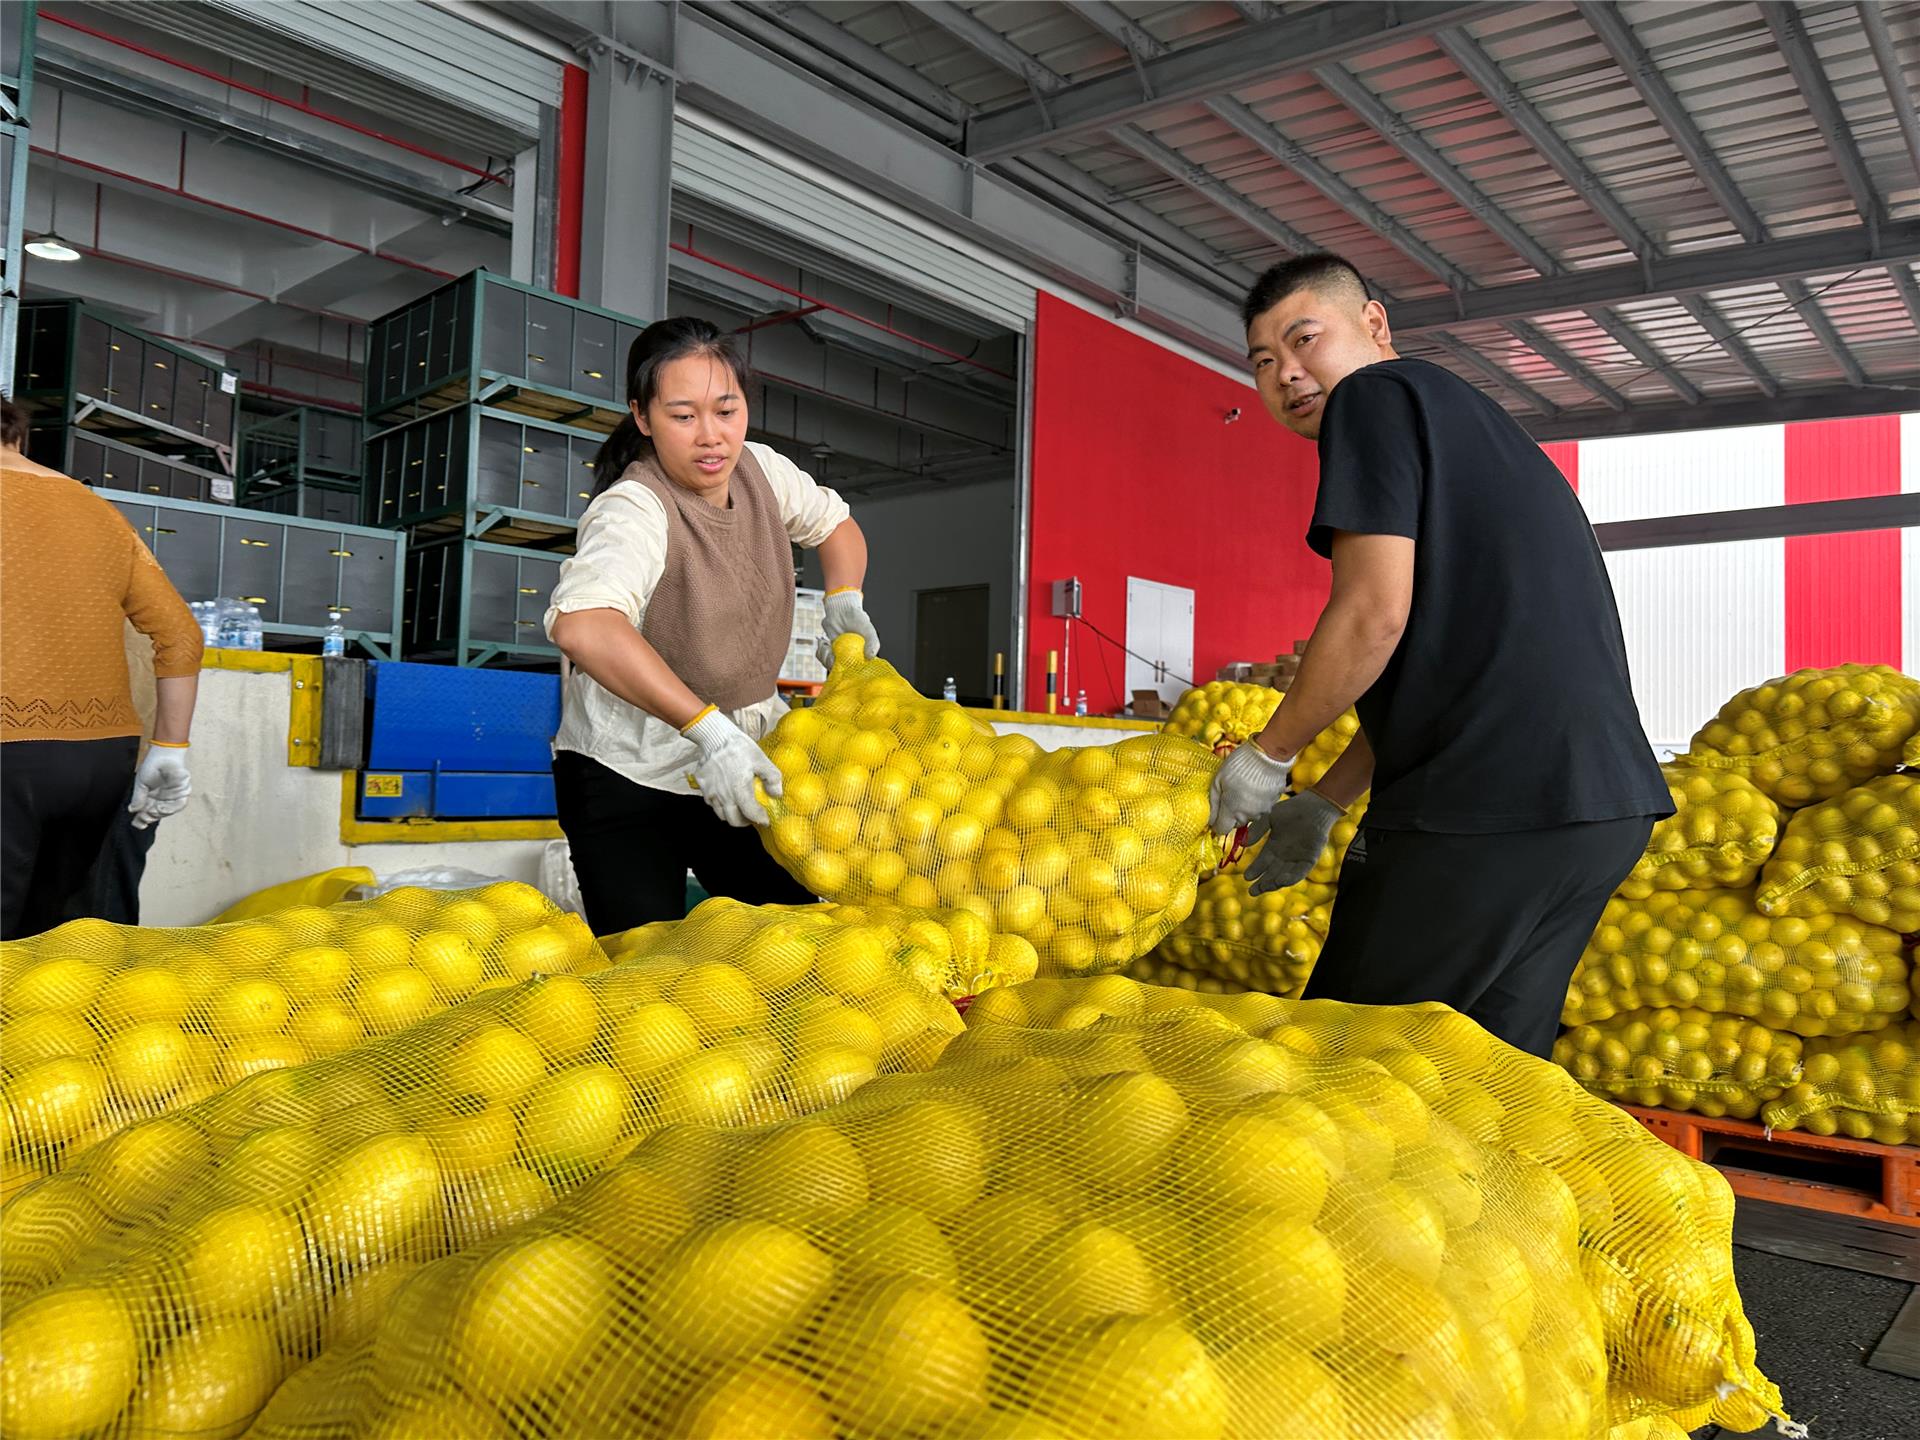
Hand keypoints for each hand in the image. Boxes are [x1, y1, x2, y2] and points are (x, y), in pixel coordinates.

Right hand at [130, 743, 191, 829]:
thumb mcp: (140, 783)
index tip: (137, 824)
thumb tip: (132, 811)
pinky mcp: (182, 792)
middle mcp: (161, 799)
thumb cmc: (151, 767)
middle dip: (149, 818)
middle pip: (156, 814)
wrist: (163, 755)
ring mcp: (172, 797)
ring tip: (152, 811)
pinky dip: (170, 808)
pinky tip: (161, 807)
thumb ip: (138, 798)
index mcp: (150, 798)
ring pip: (167, 811)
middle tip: (143, 817)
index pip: (145, 812)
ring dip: (159, 814)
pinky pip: (179, 804)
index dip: (141, 820)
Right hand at [683, 709, 783, 826]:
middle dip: (745, 821)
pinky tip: (727, 795)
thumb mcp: (761, 759)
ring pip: (721, 814)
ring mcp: (710, 793)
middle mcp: (723, 796)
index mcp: (739, 790)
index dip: (760, 819)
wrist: (715, 736)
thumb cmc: (740, 748)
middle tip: (752, 815)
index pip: (751, 814)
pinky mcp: (702, 787)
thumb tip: (777, 794)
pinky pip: (711, 803)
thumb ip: (772, 778)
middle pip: (733, 821)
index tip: (766, 819)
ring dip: (732, 814)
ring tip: (739, 806)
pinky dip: (720, 805)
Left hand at [816, 588, 879, 669]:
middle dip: (833, 664)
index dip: (849, 673)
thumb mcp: (869, 630)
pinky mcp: (829, 650)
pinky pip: (822, 656)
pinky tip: (823, 643)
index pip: (856, 672)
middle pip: (840, 671)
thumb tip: (870, 657)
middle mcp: (850, 658)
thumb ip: (873, 643)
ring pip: (829, 664)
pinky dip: (820, 651)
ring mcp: (838, 654)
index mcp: (861, 657)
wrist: (842, 609)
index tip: (844, 667)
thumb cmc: (858, 619)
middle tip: (832, 655)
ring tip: (828, 646)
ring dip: (825, 657)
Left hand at [1208, 739, 1292, 833]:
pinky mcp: (1274, 802)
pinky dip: (1258, 800)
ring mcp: (1263, 809)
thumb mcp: (1217, 780)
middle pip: (1237, 822)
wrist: (1267, 755)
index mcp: (1232, 810)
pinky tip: (1256, 786)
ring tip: (1244, 787)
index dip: (1217, 823)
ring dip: (1246, 806)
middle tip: (1230, 794)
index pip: (1222, 829)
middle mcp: (1248, 814)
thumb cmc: (1239, 765)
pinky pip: (1262, 806)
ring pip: (1251, 814)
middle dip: (1232, 813)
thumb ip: (1213, 803)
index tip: (1217, 814)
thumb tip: (1209, 819)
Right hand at [1244, 790, 1344, 894]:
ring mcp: (1297, 858)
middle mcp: (1285, 855)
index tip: (1246, 877)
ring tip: (1264, 887)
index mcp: (1274, 846)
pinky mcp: (1310, 859)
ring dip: (1274, 883)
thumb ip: (1257, 830)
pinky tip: (1281, 880)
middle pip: (1272, 873)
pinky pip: (1300, 872)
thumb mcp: (1269, 818)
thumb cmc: (1291, 809)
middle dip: (1262, 883)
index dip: (1255, 871)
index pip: (1262, 863)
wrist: (1313, 806)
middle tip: (1252, 892)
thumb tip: (1243, 844)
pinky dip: (1291, 878)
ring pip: (1284, 876)